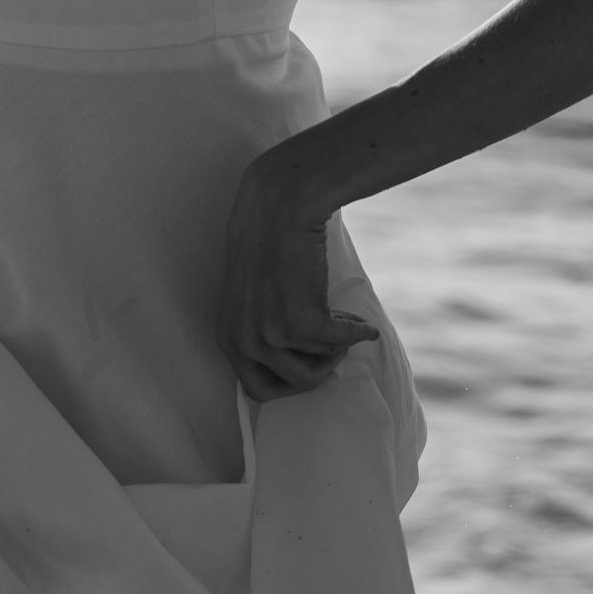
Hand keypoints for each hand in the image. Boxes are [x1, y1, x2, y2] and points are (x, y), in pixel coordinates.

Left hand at [218, 140, 379, 403]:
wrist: (280, 204)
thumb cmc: (269, 241)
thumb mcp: (252, 295)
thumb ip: (264, 326)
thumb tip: (297, 353)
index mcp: (228, 338)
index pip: (255, 388)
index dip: (287, 384)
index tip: (309, 366)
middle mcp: (243, 342)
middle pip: (285, 388)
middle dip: (314, 375)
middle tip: (332, 353)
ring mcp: (269, 336)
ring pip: (314, 371)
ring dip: (336, 352)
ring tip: (348, 328)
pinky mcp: (298, 323)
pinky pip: (337, 344)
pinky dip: (356, 334)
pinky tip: (364, 324)